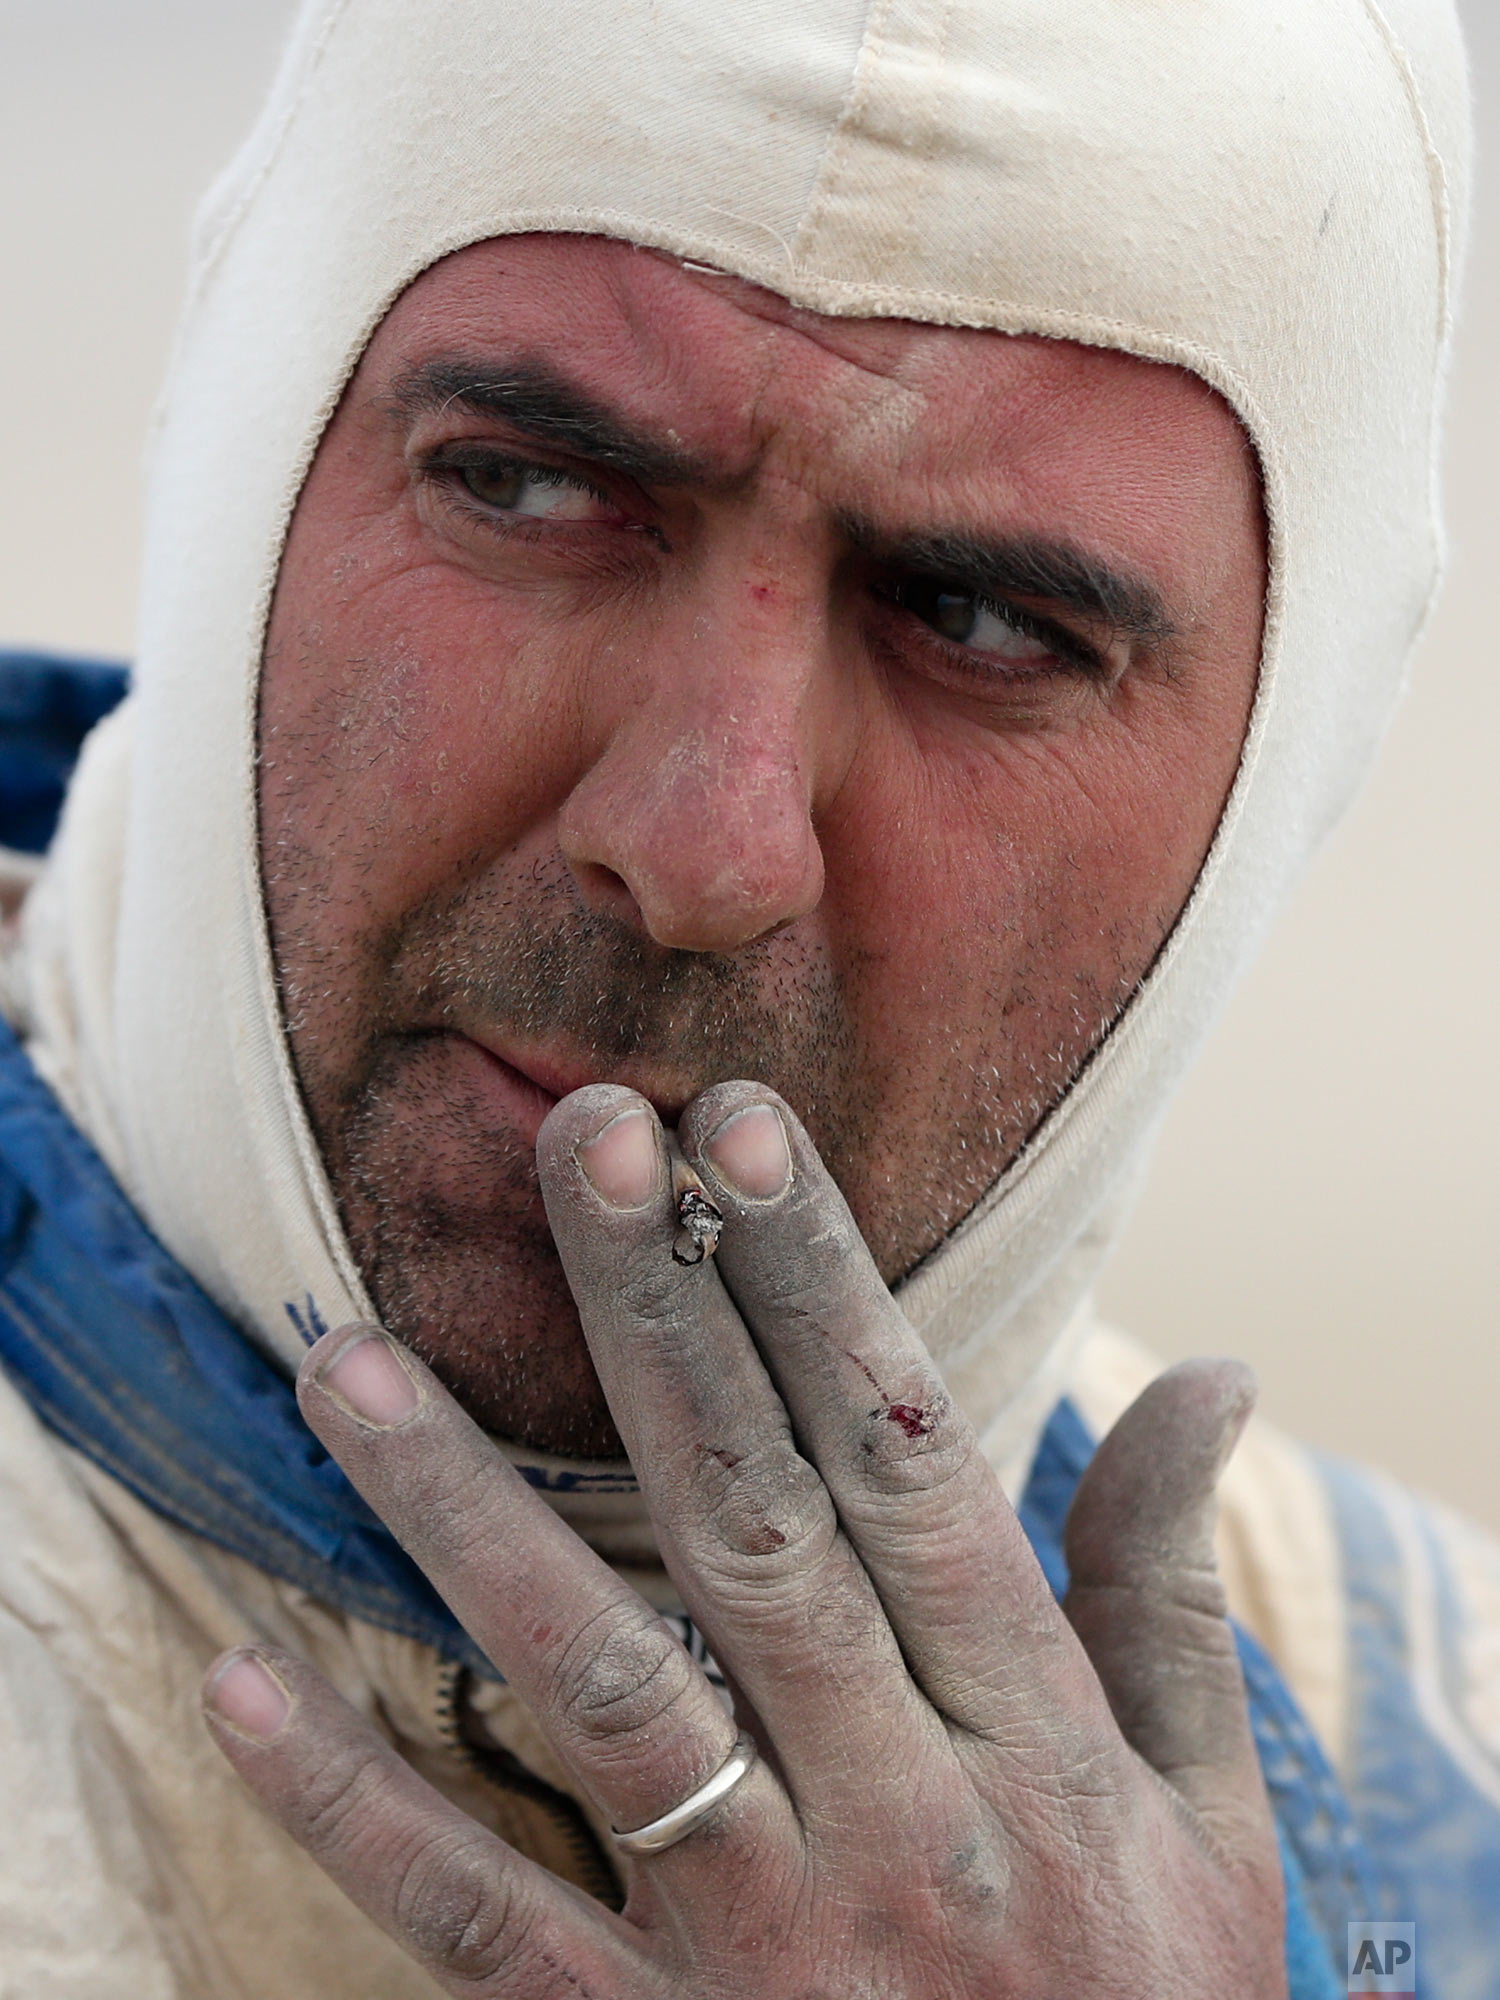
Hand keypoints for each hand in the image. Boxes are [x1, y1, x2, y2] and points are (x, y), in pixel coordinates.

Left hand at [203, 1081, 1286, 1996]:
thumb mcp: (1214, 1817)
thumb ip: (1173, 1593)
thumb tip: (1214, 1372)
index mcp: (1037, 1740)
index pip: (909, 1464)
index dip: (820, 1286)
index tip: (740, 1130)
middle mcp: (897, 1817)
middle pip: (752, 1524)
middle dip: (659, 1318)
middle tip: (582, 1142)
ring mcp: (759, 1943)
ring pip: (597, 1691)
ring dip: (463, 1519)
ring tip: (346, 1361)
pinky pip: (480, 1926)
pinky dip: (356, 1807)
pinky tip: (241, 1679)